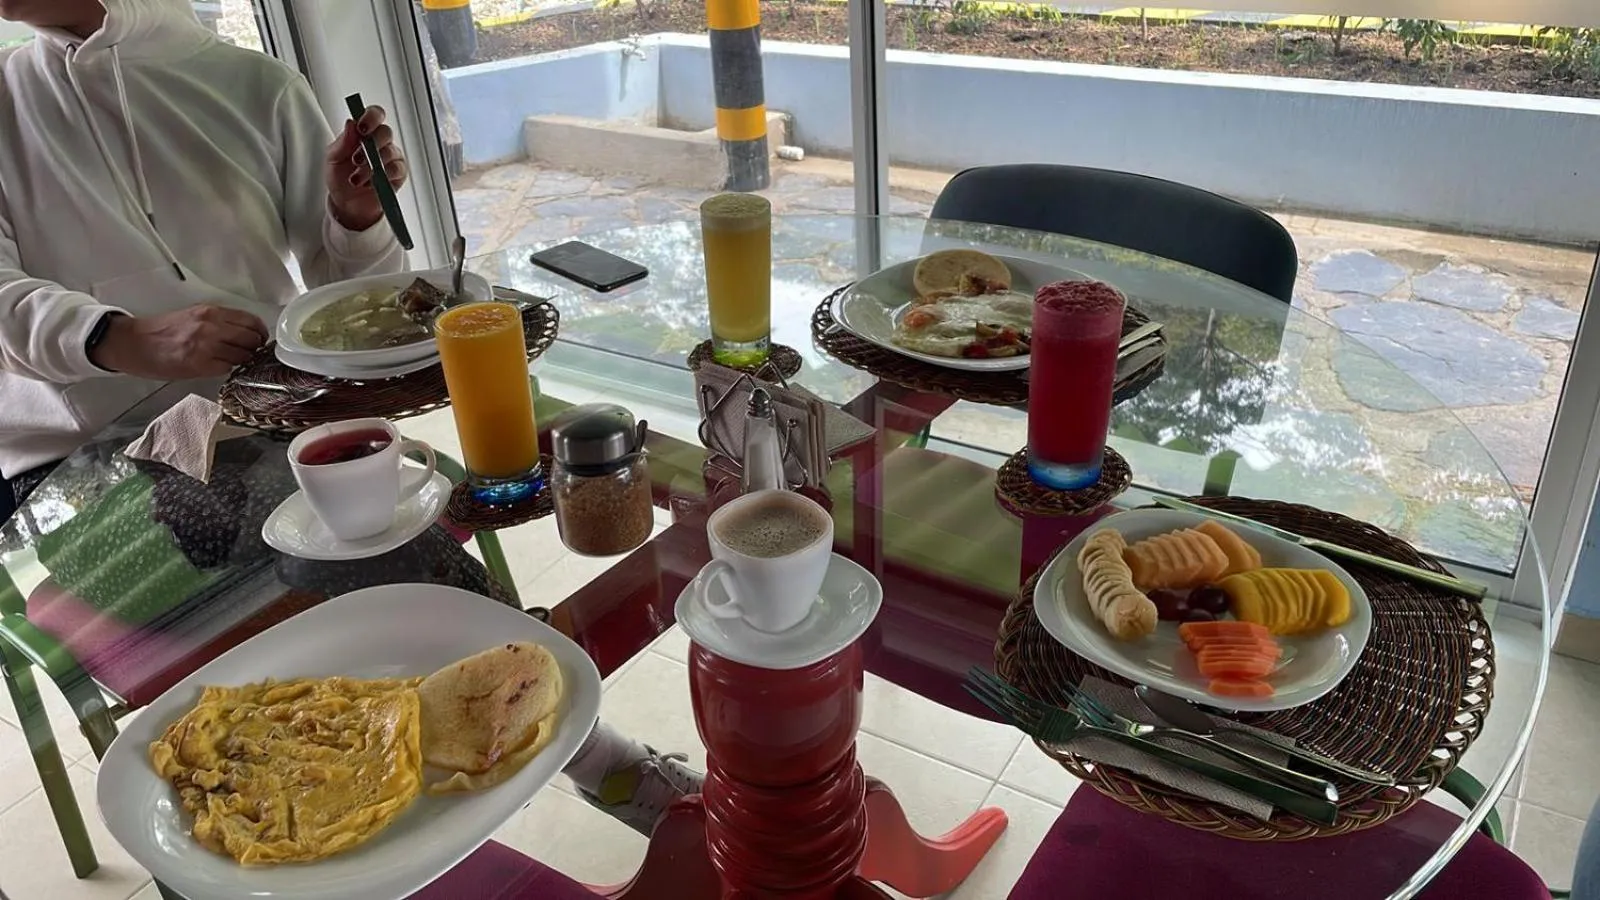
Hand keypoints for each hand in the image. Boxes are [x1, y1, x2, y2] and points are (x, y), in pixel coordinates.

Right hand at [91, 305, 269, 379]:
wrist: (134, 343)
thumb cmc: (161, 331)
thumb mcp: (193, 316)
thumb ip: (219, 322)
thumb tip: (244, 333)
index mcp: (210, 312)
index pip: (251, 321)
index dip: (260, 332)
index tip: (260, 338)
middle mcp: (211, 326)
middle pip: (251, 339)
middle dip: (254, 348)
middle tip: (249, 353)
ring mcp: (206, 346)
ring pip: (242, 356)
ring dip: (242, 360)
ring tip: (231, 360)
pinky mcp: (199, 364)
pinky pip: (227, 368)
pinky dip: (227, 369)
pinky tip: (218, 367)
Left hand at [326, 105, 408, 231]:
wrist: (347, 206)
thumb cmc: (340, 179)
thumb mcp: (333, 159)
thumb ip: (342, 141)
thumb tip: (351, 123)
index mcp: (363, 134)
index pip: (374, 115)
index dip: (371, 117)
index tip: (362, 127)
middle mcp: (379, 143)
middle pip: (385, 132)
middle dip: (371, 145)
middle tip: (357, 159)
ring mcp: (390, 158)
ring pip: (390, 151)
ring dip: (371, 166)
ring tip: (357, 178)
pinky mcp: (398, 174)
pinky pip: (398, 168)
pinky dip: (384, 175)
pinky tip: (372, 183)